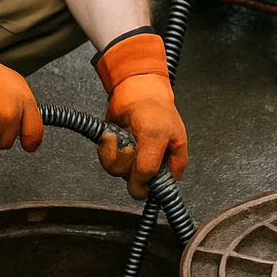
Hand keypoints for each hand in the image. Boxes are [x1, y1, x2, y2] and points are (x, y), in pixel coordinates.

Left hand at [94, 30, 187, 198]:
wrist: (134, 87)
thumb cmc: (153, 107)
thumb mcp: (155, 138)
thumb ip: (149, 166)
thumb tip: (141, 190)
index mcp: (170, 162)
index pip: (158, 188)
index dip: (146, 181)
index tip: (139, 169)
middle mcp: (152, 162)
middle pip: (135, 180)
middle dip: (127, 161)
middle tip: (131, 144)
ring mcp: (135, 156)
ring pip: (119, 172)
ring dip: (115, 153)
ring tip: (120, 137)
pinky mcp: (119, 149)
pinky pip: (107, 160)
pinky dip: (106, 148)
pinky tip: (111, 136)